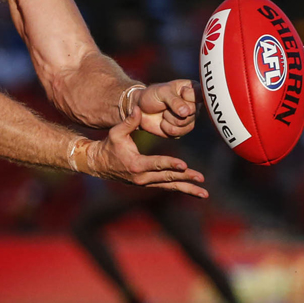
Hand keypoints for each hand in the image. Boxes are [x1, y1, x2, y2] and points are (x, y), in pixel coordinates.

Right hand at [86, 107, 207, 197]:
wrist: (99, 164)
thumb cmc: (108, 145)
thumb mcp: (116, 132)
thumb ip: (129, 122)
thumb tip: (139, 109)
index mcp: (136, 164)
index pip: (157, 164)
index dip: (171, 164)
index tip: (184, 165)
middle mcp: (142, 177)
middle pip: (167, 178)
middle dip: (186, 178)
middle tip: (201, 178)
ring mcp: (145, 183)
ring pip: (169, 186)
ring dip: (187, 189)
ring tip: (204, 193)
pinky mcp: (147, 184)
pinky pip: (166, 186)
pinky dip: (180, 188)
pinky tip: (194, 190)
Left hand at [132, 80, 201, 138]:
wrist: (140, 108)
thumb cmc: (152, 95)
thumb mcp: (162, 92)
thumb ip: (175, 100)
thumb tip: (186, 112)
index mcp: (192, 90)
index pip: (199, 95)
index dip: (186, 96)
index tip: (178, 92)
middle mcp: (194, 105)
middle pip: (192, 111)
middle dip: (174, 109)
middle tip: (166, 104)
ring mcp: (190, 118)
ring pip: (185, 123)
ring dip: (169, 119)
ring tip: (164, 112)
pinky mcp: (182, 130)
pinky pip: (179, 133)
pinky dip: (167, 128)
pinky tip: (163, 122)